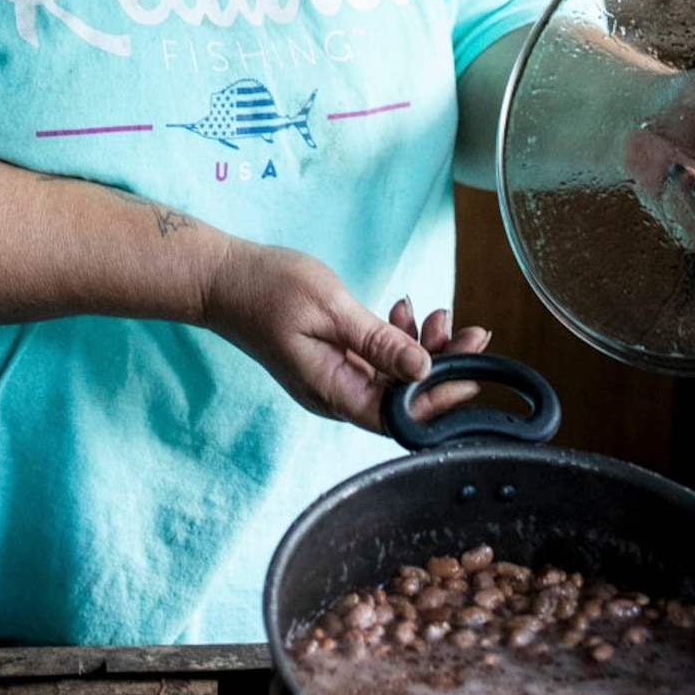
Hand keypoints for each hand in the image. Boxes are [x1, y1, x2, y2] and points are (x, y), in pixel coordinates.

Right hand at [200, 242, 487, 430]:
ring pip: (392, 377)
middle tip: (473, 332)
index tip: (474, 374)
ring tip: (438, 313)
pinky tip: (405, 311)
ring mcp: (333, 377)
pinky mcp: (331, 359)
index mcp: (332, 392)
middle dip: (443, 367)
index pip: (399, 415)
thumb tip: (424, 370)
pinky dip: (396, 339)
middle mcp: (335, 394)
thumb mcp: (330, 309)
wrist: (220, 279)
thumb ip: (378, 342)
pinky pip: (375, 361)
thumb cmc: (268, 289)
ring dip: (422, 349)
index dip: (441, 401)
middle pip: (402, 398)